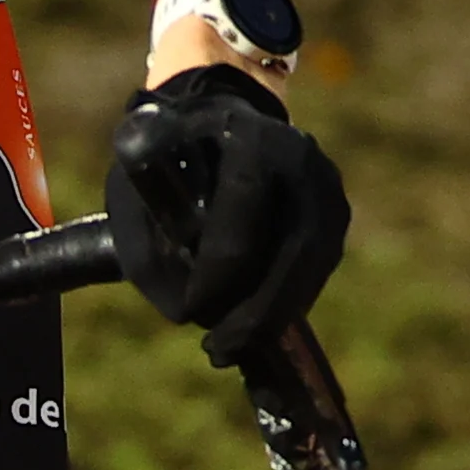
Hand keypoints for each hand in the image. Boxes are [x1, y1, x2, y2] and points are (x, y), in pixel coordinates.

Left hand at [107, 67, 349, 367]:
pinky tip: (257, 321)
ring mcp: (326, 180)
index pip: (243, 215)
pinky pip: (318, 264)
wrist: (215, 118)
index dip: (219, 274)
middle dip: (259, 311)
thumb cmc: (166, 158)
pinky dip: (289, 298)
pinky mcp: (335, 208)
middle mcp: (300, 154)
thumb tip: (184, 312)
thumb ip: (148, 249)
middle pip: (296, 247)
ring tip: (233, 345)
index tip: (191, 314)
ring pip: (313, 262)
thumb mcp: (135, 189)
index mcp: (247, 136)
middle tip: (220, 350)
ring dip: (276, 313)